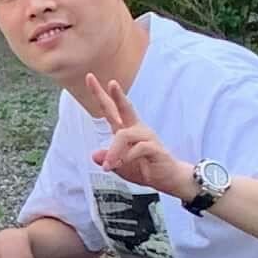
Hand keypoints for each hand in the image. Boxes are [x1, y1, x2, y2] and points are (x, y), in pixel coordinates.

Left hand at [80, 72, 195, 204]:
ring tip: (108, 166)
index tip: (89, 78)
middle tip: (110, 82)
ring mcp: (146, 136)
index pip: (111, 109)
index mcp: (126, 130)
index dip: (100, 94)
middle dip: (117, 95)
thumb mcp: (120, 167)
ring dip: (113, 152)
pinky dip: (126, 157)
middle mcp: (136, 129)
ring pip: (123, 135)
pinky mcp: (154, 147)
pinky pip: (137, 148)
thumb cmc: (145, 169)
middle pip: (125, 107)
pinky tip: (122, 165)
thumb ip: (108, 160)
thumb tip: (94, 156)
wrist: (168, 179)